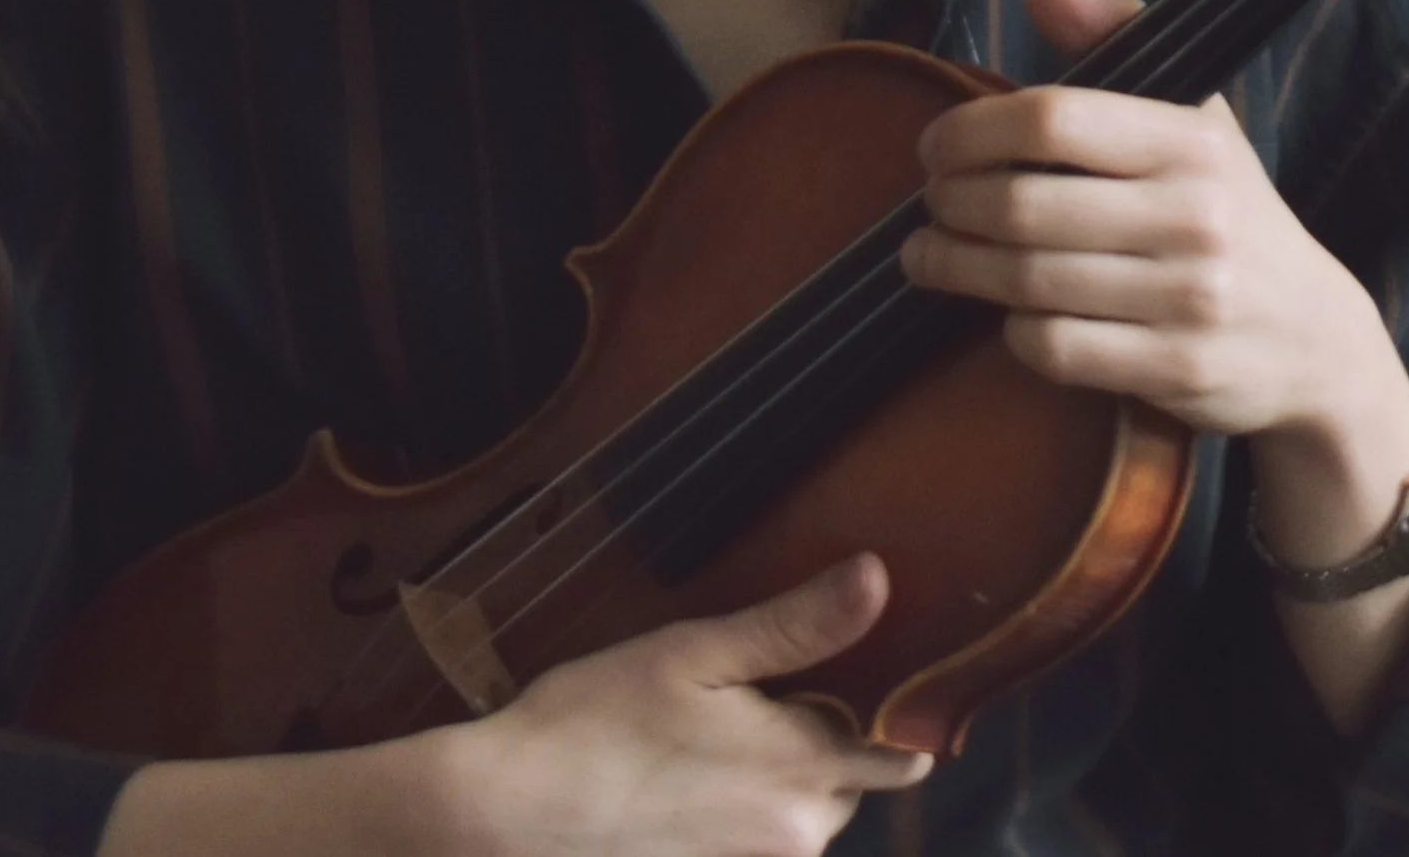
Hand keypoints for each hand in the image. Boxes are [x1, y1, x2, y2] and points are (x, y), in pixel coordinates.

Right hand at [446, 553, 931, 856]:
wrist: (508, 814)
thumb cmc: (595, 722)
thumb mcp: (696, 652)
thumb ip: (796, 624)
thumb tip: (878, 579)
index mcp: (801, 768)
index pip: (900, 753)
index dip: (893, 712)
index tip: (874, 674)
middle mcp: (792, 836)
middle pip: (847, 784)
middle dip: (823, 741)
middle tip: (760, 693)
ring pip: (801, 820)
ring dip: (777, 781)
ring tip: (712, 736)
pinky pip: (755, 848)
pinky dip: (738, 817)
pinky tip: (686, 783)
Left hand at [897, 0, 1408, 737]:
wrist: (1317, 343)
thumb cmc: (1230, 212)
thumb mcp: (1195, 118)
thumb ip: (1119, 41)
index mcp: (1191, 141)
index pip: (1052, 118)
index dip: (972, 129)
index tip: (936, 144)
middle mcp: (1196, 216)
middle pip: (1024, 204)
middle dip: (952, 203)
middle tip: (929, 203)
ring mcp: (1188, 299)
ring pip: (1028, 280)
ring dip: (958, 266)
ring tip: (928, 254)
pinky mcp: (1176, 369)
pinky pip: (1055, 347)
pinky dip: (1011, 329)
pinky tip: (1001, 313)